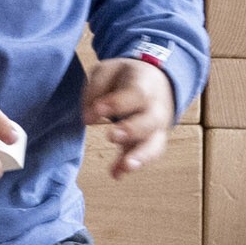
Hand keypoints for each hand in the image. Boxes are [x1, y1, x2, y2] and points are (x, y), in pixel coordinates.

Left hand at [84, 54, 177, 173]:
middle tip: (111, 136)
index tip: (96, 110)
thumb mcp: (107, 71)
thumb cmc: (125, 77)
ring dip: (139, 156)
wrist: (155, 81)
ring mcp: (157, 128)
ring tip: (124, 167)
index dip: (115, 103)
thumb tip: (88, 117)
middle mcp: (155, 108)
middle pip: (149, 121)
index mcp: (144, 84)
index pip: (134, 94)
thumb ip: (96, 88)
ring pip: (155, 144)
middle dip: (131, 130)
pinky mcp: (153, 142)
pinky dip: (133, 165)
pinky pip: (148, 156)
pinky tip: (116, 174)